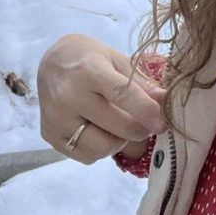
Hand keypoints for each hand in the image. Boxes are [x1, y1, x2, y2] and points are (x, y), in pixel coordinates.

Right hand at [37, 34, 166, 164]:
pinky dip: (101, 149)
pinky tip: (103, 131)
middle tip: (149, 124)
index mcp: (89, 71)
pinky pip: (86, 155)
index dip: (146, 111)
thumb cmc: (90, 59)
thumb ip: (141, 83)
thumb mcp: (117, 60)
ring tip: (123, 126)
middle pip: (115, 127)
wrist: (52, 62)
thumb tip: (166, 102)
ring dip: (120, 142)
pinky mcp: (50, 135)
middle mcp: (69, 96)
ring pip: (100, 148)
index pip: (121, 94)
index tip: (163, 122)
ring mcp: (56, 119)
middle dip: (140, 130)